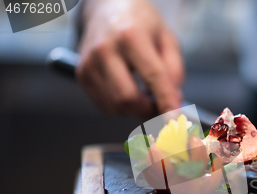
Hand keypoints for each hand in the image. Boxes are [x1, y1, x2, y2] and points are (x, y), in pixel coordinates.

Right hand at [77, 0, 183, 116]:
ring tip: (144, 95)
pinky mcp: (82, 74)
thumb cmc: (142, 25)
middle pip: (127, 98)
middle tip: (161, 108)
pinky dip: (121, 107)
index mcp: (132, 36)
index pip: (153, 77)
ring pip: (115, 106)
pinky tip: (129, 91)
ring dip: (135, 110)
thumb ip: (175, 72)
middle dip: (148, 111)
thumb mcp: (168, 40)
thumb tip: (174, 102)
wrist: (108, 8)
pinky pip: (104, 105)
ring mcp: (90, 63)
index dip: (166, 101)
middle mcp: (106, 49)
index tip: (174, 119)